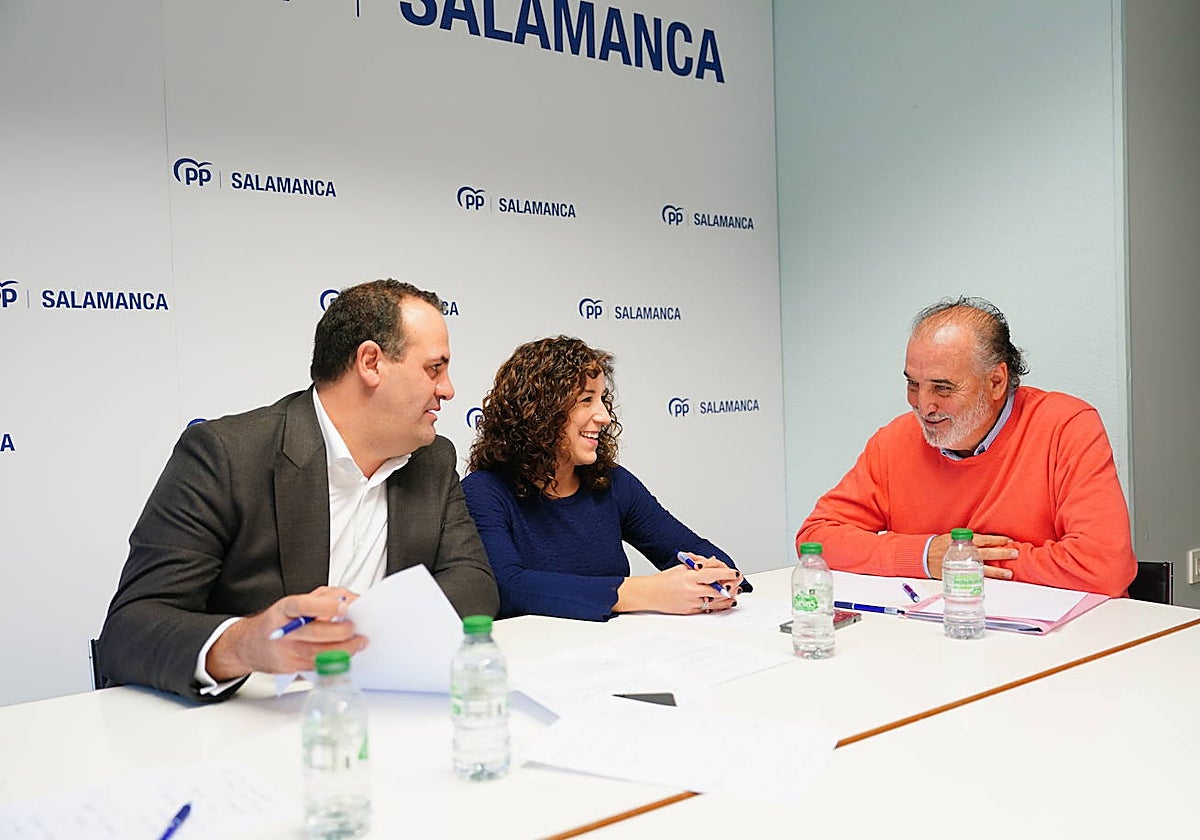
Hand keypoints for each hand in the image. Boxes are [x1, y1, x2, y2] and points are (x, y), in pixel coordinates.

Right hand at [205, 586, 365, 680]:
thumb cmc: (278, 620)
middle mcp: (284, 631)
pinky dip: (336, 661)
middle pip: (316, 634)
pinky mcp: (292, 668)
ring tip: (359, 642)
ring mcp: (287, 652)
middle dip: (341, 632)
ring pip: (320, 654)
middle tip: (355, 628)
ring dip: (345, 649)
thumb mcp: (296, 602)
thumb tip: (351, 600)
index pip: (303, 606)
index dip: (325, 606)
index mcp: (284, 610)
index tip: (344, 606)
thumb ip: (324, 598)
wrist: (250, 644)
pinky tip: (346, 655)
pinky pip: (318, 666)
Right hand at [614, 555, 740, 614]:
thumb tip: (713, 563)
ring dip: (727, 597)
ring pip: (715, 601)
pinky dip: (718, 606)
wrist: (650, 594)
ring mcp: (691, 602)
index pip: (713, 574)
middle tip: (738, 583)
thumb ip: (698, 565)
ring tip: (734, 594)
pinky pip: (708, 609)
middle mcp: (691, 589)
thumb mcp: (681, 567)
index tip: (735, 573)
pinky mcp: (690, 611)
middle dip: (730, 586)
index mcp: (689, 576)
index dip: (727, 573)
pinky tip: (725, 603)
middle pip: (717, 589)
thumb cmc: (664, 580)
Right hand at [926, 534, 1015, 580]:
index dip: (997, 540)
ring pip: (983, 568)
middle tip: (1014, 553)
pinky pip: (975, 577)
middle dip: (1002, 553)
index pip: (984, 540)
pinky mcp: (960, 575)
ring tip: (1009, 573)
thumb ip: (968, 539)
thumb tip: (986, 540)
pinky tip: (995, 580)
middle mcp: (965, 553)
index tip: (1008, 540)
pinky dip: (986, 579)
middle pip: (987, 553)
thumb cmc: (940, 545)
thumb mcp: (953, 537)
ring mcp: (963, 565)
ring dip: (998, 571)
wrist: (924, 556)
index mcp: (963, 542)